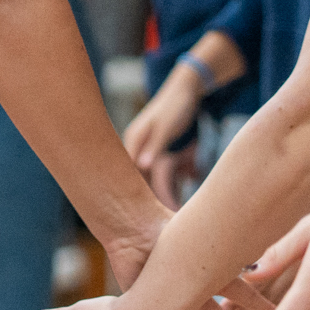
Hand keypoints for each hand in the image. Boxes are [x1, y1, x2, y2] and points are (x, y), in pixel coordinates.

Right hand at [122, 69, 202, 206]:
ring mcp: (144, 147)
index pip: (123, 170)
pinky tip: (163, 198)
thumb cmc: (175, 107)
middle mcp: (135, 145)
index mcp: (133, 139)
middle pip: (130, 175)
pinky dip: (157, 183)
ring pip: (143, 175)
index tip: (128, 211)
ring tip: (157, 213)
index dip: (123, 189)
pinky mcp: (155, 149)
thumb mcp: (166, 127)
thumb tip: (142, 167)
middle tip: (139, 219)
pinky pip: (152, 171)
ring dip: (148, 192)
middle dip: (134, 195)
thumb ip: (155, 147)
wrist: (186, 90)